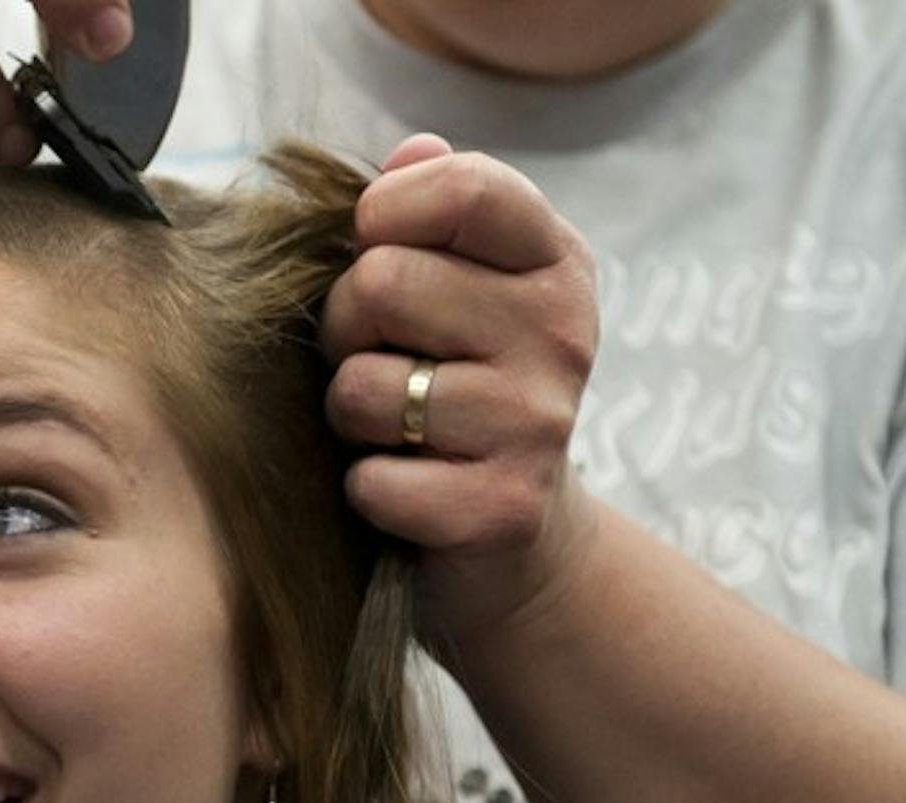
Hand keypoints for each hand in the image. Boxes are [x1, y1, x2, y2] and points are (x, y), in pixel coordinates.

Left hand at [320, 134, 600, 649]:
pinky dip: (363, 490)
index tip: (371, 249)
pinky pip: (372, 479)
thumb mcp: (461, 294)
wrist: (513, 548)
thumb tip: (411, 151)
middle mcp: (559, 334)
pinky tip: (401, 491)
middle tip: (374, 361)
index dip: (383, 215)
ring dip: (348, 416)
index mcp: (553, 263)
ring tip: (388, 429)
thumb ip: (433, 214)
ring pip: (364, 386)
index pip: (463, 189)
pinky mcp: (500, 508)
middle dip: (345, 328)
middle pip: (382, 283)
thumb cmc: (460, 398)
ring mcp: (536, 423)